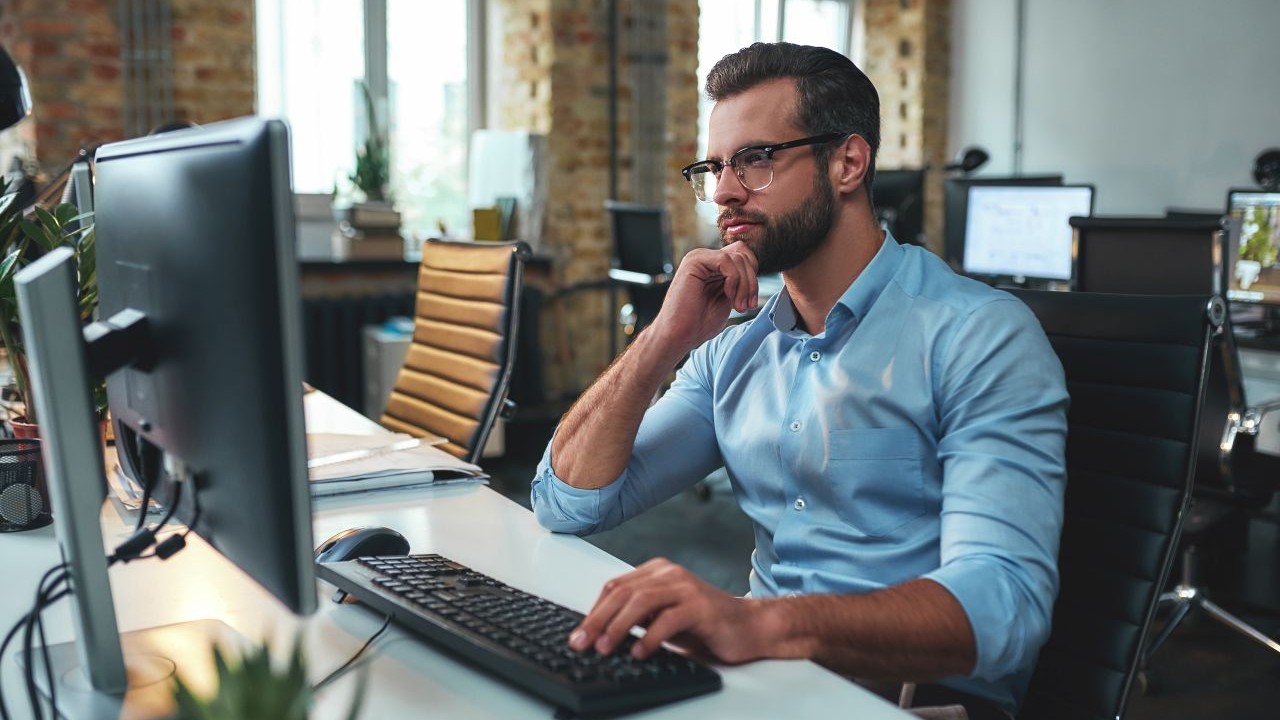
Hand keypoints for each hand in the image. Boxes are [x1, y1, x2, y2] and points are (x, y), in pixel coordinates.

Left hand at [567, 558, 769, 663]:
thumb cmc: (703, 624)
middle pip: (623, 593)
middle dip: (598, 620)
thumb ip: (637, 618)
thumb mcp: (662, 618)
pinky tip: (640, 652)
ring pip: (642, 601)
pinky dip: (650, 637)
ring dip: (619, 626)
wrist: (748, 626)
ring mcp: (685, 588)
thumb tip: (599, 634)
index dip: (593, 611)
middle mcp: (669, 574)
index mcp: (656, 572)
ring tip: (605, 647)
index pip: (614, 587)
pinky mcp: (701, 606)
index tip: (578, 635)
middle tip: (582, 643)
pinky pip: (669, 619)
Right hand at [647, 243, 758, 353]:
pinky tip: (728, 295)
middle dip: (752, 281)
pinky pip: (725, 260)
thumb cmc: (700, 323)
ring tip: (739, 306)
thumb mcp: (728, 299)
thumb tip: (755, 272)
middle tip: (748, 305)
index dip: (753, 276)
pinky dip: (734, 279)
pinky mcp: (694, 261)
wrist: (680, 335)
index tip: (751, 302)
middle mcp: (706, 258)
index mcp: (713, 267)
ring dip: (745, 285)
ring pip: (737, 258)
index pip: (744, 256)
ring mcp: (699, 257)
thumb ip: (739, 283)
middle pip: (743, 254)